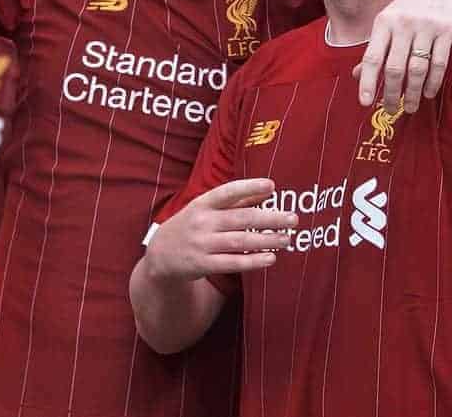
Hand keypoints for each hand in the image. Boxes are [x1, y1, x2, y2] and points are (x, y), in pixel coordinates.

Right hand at [145, 178, 296, 280]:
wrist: (159, 256)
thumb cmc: (189, 227)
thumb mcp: (204, 209)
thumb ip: (234, 201)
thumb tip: (266, 190)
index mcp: (202, 203)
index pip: (227, 192)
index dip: (249, 187)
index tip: (271, 185)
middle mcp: (201, 222)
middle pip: (241, 219)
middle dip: (269, 218)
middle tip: (293, 219)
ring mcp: (201, 244)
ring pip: (239, 242)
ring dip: (266, 240)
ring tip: (286, 239)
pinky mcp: (202, 265)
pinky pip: (232, 263)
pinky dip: (253, 261)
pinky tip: (270, 258)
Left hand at [352, 0, 451, 112]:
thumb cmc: (409, 6)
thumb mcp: (388, 21)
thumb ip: (375, 48)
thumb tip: (358, 75)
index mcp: (383, 22)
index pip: (372, 57)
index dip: (367, 82)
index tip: (365, 103)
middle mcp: (403, 24)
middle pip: (395, 68)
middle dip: (392, 93)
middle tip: (391, 110)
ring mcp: (425, 27)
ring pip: (417, 68)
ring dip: (413, 92)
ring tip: (410, 107)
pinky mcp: (447, 30)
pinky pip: (439, 62)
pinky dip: (433, 82)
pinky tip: (429, 93)